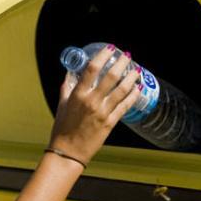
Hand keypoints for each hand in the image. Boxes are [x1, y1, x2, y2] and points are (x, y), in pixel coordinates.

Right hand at [48, 46, 141, 166]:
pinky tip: (138, 89)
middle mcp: (91, 101)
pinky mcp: (110, 123)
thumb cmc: (62, 129)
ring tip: (137, 70)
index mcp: (78, 94)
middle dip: (122, 63)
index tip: (110, 48)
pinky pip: (125, 106)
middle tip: (127, 56)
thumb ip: (66, 88)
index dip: (103, 56)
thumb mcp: (62, 105)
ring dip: (132, 78)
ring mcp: (102, 112)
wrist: (67, 152)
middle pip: (111, 76)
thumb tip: (69, 74)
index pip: (92, 69)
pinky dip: (133, 96)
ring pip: (122, 90)